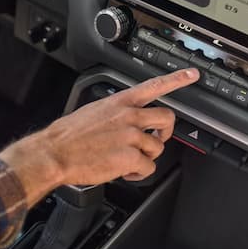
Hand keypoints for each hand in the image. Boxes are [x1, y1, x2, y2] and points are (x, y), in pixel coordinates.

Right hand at [0, 68, 198, 205]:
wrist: (55, 153)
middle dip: (166, 132)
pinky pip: (147, 167)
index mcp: (120, 102)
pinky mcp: (130, 156)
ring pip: (157, 147)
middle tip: (157, 139)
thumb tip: (127, 122)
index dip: (177, 79)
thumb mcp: (94, 112)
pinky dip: (137, 173)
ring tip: (128, 161)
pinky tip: (124, 171)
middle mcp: (129, 116)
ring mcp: (131, 136)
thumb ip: (116, 113)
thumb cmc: (69, 136)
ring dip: (146, 157)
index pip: (154, 86)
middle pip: (167, 118)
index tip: (192, 74)